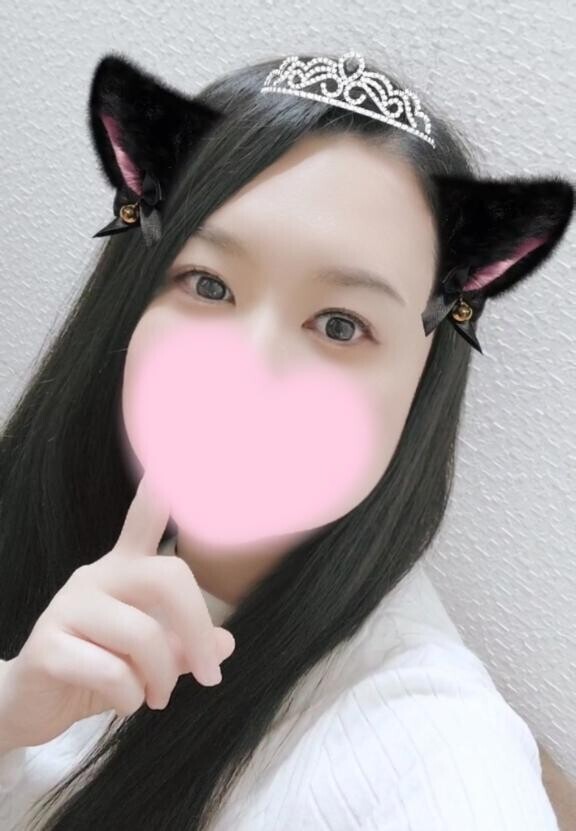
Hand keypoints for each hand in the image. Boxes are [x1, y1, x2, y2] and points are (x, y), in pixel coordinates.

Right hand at [0, 471, 234, 750]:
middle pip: (168, 578)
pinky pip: (113, 672)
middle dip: (198, 630)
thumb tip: (227, 644)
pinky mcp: (48, 644)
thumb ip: (184, 647)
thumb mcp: (150, 660)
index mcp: (124, 569)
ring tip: (155, 698)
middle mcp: (98, 575)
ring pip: (144, 636)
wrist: (31, 703)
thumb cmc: (98, 670)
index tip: (180, 457)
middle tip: (210, 675)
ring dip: (162, 679)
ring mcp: (69, 605)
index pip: (145, 517)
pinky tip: (124, 704)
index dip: (163, 488)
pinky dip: (131, 698)